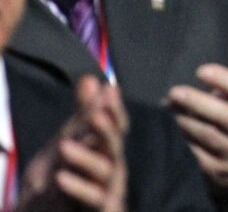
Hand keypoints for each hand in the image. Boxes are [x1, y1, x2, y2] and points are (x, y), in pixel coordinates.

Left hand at [19, 77, 127, 211]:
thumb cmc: (60, 184)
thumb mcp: (65, 144)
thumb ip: (81, 115)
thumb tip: (92, 78)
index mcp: (106, 151)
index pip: (116, 126)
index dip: (114, 109)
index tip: (111, 90)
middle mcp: (112, 168)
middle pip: (114, 146)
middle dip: (106, 130)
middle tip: (94, 114)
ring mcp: (109, 191)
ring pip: (105, 170)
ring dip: (85, 157)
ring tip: (64, 146)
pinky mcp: (104, 209)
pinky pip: (93, 198)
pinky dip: (78, 187)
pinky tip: (60, 177)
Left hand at [165, 35, 227, 192]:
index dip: (227, 81)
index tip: (201, 70)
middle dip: (200, 103)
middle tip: (175, 91)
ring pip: (209, 138)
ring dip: (186, 122)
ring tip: (167, 107)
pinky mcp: (217, 172)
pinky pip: (197, 157)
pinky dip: (182, 142)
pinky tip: (168, 129)